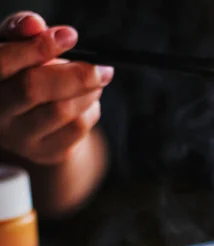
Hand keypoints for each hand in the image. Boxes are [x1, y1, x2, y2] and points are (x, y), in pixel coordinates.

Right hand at [0, 12, 113, 164]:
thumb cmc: (22, 71)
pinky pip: (78, 128)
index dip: (38, 47)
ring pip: (61, 110)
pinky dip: (91, 109)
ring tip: (96, 80)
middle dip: (75, 73)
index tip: (69, 36)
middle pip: (34, 88)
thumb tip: (36, 24)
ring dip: (89, 91)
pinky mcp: (45, 152)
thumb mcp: (16, 46)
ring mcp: (19, 137)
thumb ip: (22, 31)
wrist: (31, 118)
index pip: (3, 62)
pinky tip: (88, 102)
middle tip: (103, 67)